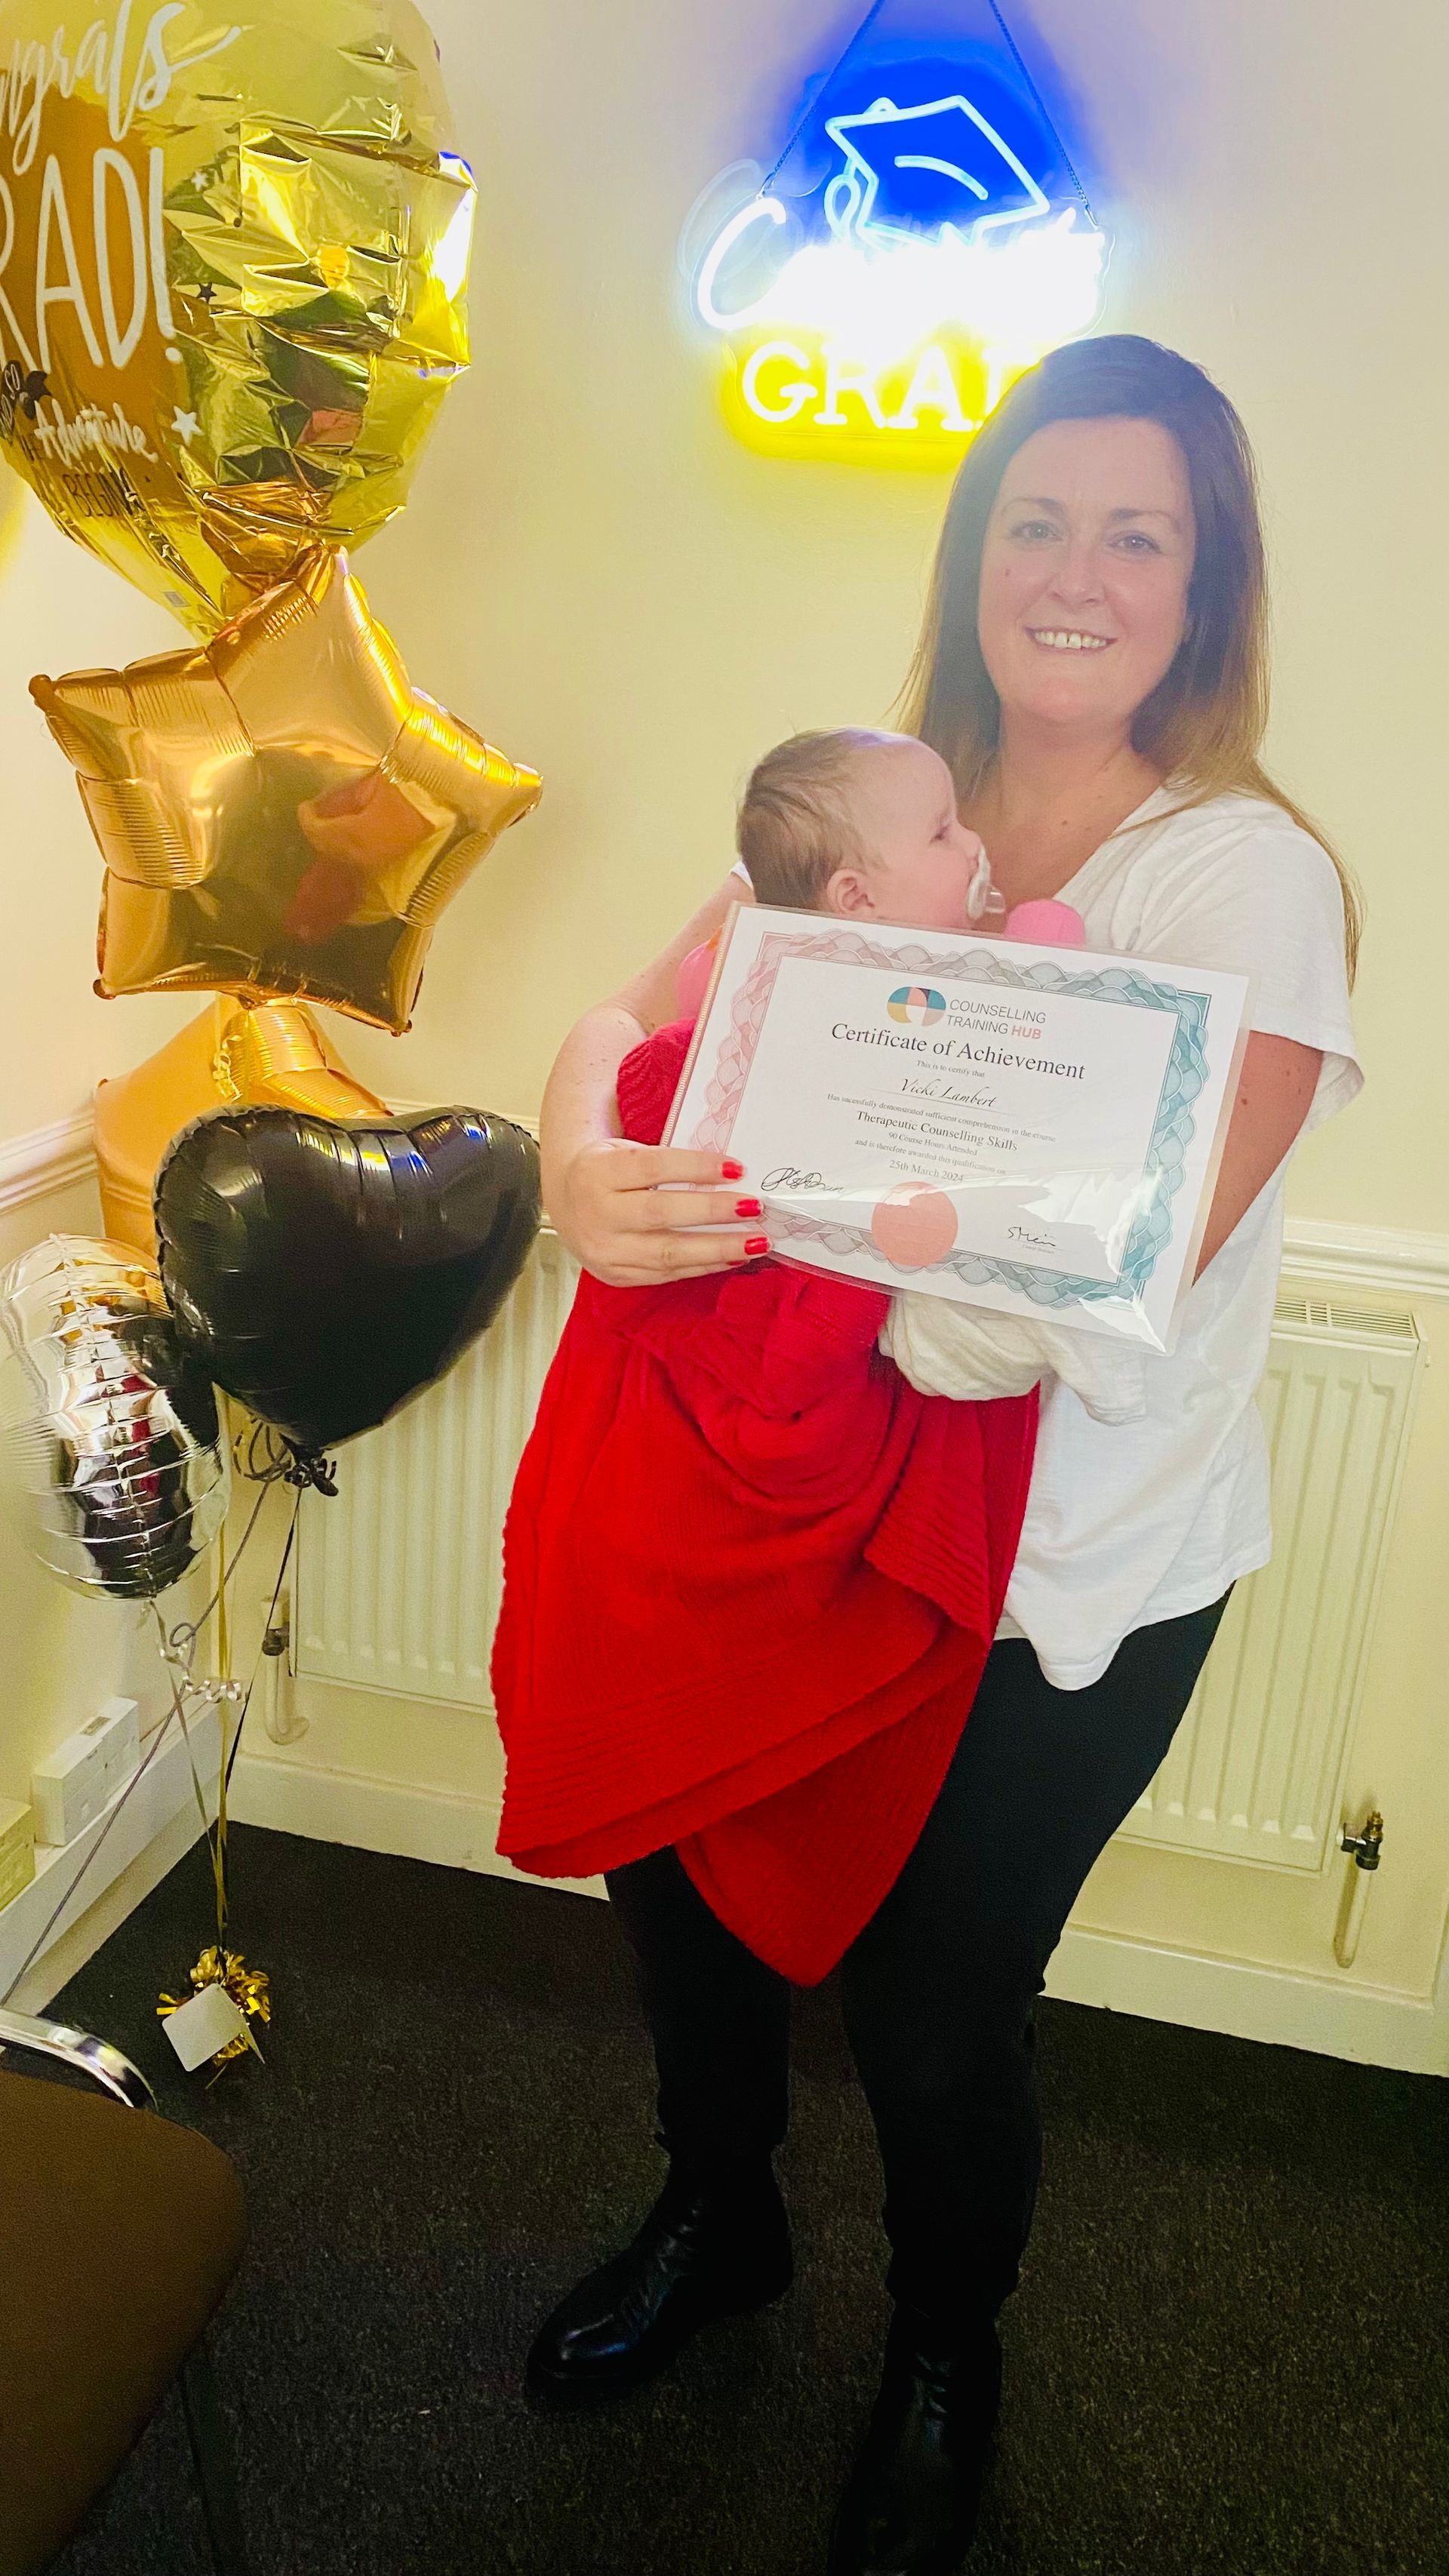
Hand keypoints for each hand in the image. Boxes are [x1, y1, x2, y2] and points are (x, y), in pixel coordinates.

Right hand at [548, 1137, 767, 1285]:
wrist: (566, 1202)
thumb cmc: (608, 1171)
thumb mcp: (625, 1152)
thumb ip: (667, 1162)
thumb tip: (732, 1173)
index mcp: (598, 1172)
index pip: (653, 1167)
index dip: (696, 1168)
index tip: (737, 1169)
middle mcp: (597, 1214)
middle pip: (661, 1213)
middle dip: (713, 1211)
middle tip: (754, 1207)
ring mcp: (605, 1250)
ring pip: (667, 1252)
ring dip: (718, 1248)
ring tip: (756, 1241)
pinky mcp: (616, 1275)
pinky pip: (667, 1273)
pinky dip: (704, 1266)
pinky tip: (732, 1256)